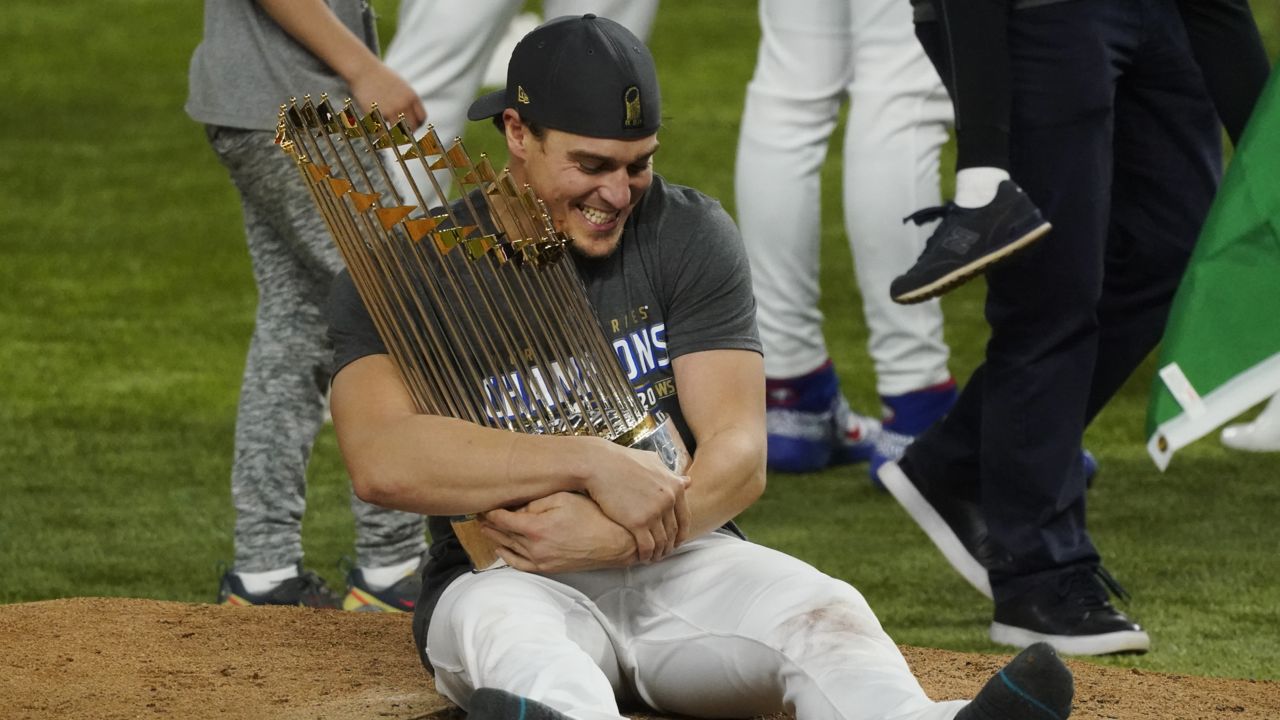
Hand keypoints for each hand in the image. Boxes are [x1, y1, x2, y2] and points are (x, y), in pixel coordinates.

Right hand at [348, 62, 425, 130]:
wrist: (363, 69)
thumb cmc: (380, 76)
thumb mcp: (400, 85)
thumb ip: (408, 99)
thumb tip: (412, 114)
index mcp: (412, 97)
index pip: (421, 118)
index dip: (417, 125)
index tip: (410, 127)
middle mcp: (404, 104)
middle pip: (412, 128)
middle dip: (407, 133)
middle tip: (399, 135)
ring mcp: (391, 109)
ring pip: (399, 132)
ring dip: (394, 137)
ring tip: (389, 137)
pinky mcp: (378, 113)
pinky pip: (383, 132)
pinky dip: (381, 135)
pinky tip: (377, 133)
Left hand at [480, 492, 635, 573]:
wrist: (616, 542)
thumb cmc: (593, 516)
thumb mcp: (564, 499)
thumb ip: (536, 502)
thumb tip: (516, 505)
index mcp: (536, 528)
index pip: (502, 519)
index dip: (490, 510)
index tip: (483, 503)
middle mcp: (534, 548)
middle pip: (502, 535)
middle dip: (489, 523)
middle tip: (479, 513)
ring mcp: (541, 561)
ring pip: (508, 550)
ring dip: (494, 538)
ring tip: (486, 528)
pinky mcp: (548, 568)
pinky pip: (520, 565)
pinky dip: (507, 556)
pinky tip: (501, 549)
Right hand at [581, 440, 690, 564]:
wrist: (600, 464)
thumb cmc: (622, 460)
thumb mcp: (653, 462)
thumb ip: (671, 474)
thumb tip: (687, 480)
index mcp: (674, 486)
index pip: (684, 517)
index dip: (681, 532)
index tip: (677, 540)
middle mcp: (669, 500)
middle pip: (673, 531)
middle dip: (670, 545)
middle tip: (665, 552)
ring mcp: (654, 512)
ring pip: (662, 541)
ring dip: (659, 552)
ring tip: (654, 557)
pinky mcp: (637, 522)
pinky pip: (647, 545)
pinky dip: (646, 555)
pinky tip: (643, 558)